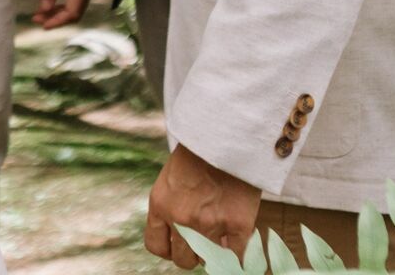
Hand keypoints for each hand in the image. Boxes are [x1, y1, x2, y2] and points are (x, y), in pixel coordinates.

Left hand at [32, 0, 93, 27]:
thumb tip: (45, 10)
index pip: (72, 12)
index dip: (57, 21)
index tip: (41, 25)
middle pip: (75, 12)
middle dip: (57, 19)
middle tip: (37, 19)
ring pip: (76, 6)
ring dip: (59, 13)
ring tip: (41, 14)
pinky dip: (64, 4)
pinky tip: (51, 5)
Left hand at [145, 145, 260, 268]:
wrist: (227, 134)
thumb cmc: (200, 154)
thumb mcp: (172, 178)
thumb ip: (172, 208)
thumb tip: (180, 238)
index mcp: (160, 204)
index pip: (156, 246)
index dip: (170, 248)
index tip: (180, 243)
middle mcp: (180, 218)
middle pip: (182, 260)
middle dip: (193, 253)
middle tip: (204, 239)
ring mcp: (209, 223)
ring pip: (208, 261)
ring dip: (214, 252)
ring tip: (221, 234)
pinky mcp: (237, 225)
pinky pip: (236, 256)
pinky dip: (238, 252)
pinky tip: (237, 238)